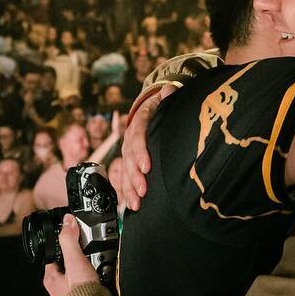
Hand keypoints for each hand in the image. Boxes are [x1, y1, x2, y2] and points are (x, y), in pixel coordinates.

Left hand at [43, 215, 100, 295]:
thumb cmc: (80, 294)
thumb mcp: (74, 260)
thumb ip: (70, 240)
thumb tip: (67, 221)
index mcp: (51, 278)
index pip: (53, 255)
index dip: (62, 244)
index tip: (71, 237)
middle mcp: (59, 288)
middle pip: (67, 264)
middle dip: (78, 257)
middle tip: (88, 252)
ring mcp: (71, 294)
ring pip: (79, 274)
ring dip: (89, 268)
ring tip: (98, 264)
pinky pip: (89, 284)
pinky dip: (96, 278)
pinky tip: (103, 277)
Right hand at [117, 83, 177, 211]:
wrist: (150, 110)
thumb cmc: (161, 108)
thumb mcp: (165, 100)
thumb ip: (167, 98)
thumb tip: (169, 90)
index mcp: (140, 121)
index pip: (138, 136)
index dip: (141, 152)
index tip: (147, 167)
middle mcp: (130, 137)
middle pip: (130, 158)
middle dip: (135, 177)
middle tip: (143, 191)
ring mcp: (128, 151)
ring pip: (125, 170)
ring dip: (129, 188)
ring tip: (136, 203)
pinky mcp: (129, 162)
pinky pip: (125, 178)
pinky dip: (126, 192)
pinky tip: (129, 206)